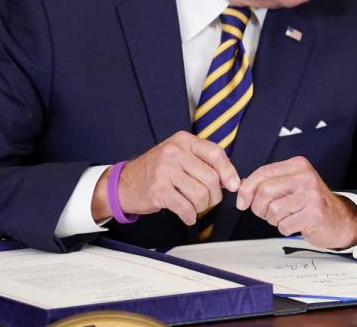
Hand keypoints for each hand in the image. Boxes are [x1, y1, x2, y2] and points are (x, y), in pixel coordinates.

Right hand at [95, 131, 240, 224]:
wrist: (122, 183)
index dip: (229, 171)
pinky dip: (190, 216)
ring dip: (202, 207)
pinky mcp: (158, 190)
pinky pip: (186, 208)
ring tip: (195, 206)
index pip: (215, 153)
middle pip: (211, 178)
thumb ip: (202, 162)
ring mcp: (165, 171)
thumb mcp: (178, 156)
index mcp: (183, 141)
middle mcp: (174, 152)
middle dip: (214, 195)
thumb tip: (232, 180)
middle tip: (208, 200)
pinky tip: (187, 215)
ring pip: (201, 194)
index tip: (234, 185)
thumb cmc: (155, 170)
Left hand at [236, 156, 356, 248]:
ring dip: (273, 219)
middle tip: (264, 213)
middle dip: (258, 207)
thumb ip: (269, 182)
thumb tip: (242, 187)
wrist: (339, 219)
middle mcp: (305, 177)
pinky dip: (285, 228)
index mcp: (298, 165)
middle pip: (265, 191)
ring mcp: (311, 195)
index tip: (242, 201)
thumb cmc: (311, 203)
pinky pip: (284, 225)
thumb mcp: (292, 184)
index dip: (247, 188)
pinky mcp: (314, 214)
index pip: (263, 172)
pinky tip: (295, 224)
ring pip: (273, 210)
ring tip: (285, 217)